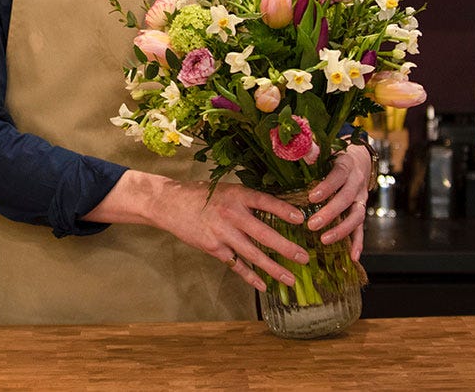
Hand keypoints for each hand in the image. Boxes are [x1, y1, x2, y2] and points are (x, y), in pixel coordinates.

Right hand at [85, 171, 312, 293]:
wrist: (170, 204)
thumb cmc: (201, 195)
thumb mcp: (226, 189)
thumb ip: (248, 200)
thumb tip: (277, 209)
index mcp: (236, 195)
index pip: (265, 202)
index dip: (284, 210)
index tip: (301, 220)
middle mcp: (231, 214)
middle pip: (264, 234)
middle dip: (286, 248)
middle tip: (304, 258)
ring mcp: (222, 233)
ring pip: (253, 254)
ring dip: (273, 268)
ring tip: (290, 279)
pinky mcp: (214, 248)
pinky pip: (236, 264)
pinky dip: (250, 275)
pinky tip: (263, 285)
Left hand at [302, 143, 370, 260]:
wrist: (359, 159)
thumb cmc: (334, 156)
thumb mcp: (325, 150)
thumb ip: (312, 151)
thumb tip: (299, 149)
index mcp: (346, 165)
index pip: (338, 176)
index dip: (326, 187)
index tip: (311, 197)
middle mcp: (356, 183)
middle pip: (346, 199)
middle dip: (330, 213)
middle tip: (311, 224)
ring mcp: (361, 199)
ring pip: (356, 216)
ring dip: (342, 230)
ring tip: (324, 240)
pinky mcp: (361, 211)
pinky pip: (362, 229)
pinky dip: (358, 243)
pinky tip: (353, 257)